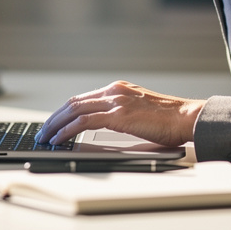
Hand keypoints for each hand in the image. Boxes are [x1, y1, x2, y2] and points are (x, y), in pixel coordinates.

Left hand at [35, 81, 205, 147]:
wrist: (188, 118)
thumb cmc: (171, 120)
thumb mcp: (141, 112)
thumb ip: (122, 115)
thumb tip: (105, 129)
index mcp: (119, 89)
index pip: (83, 99)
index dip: (64, 112)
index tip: (54, 124)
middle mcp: (114, 91)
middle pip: (73, 103)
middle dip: (54, 119)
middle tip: (43, 132)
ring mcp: (116, 101)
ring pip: (74, 111)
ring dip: (55, 126)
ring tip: (45, 139)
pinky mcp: (118, 114)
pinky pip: (83, 122)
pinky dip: (66, 131)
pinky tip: (59, 140)